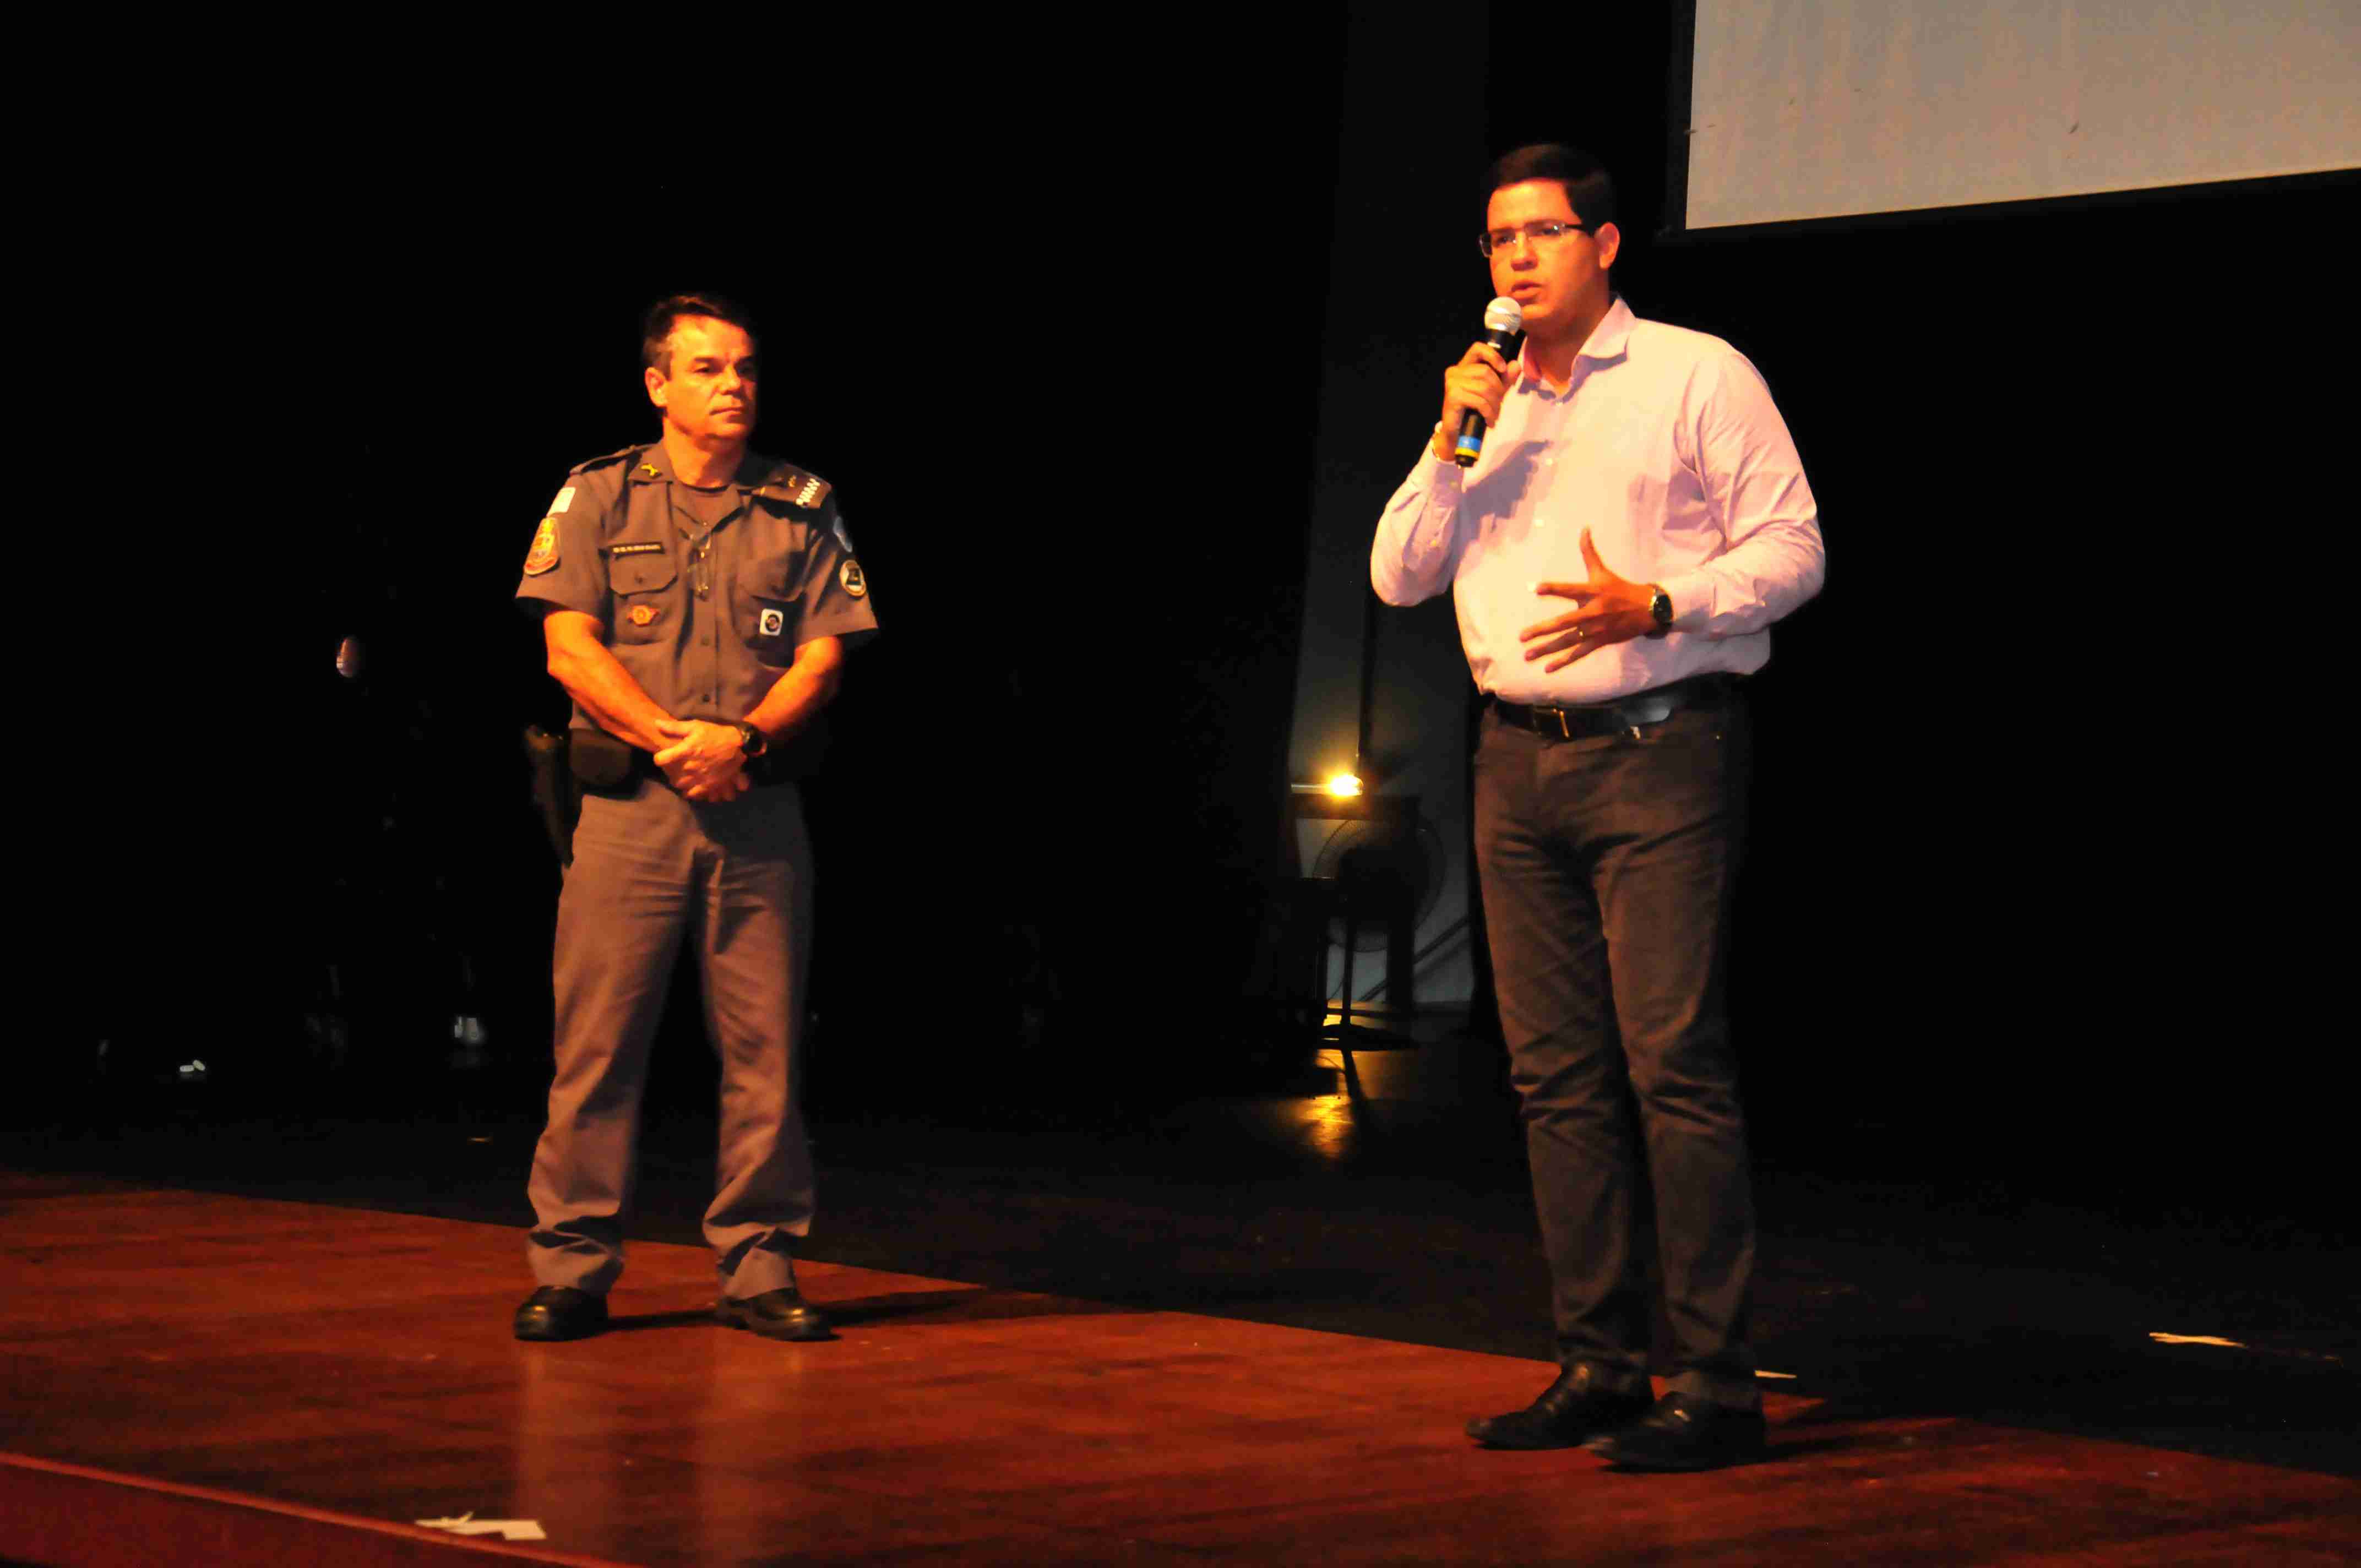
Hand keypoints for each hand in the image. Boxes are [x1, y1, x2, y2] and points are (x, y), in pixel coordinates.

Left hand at [652, 719, 751, 801]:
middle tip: (673, 767)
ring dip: (679, 781)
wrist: (738, 745)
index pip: (660, 759)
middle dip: (669, 771)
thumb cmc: (715, 734)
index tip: (663, 756)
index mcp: (686, 750)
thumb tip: (656, 724)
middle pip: (669, 775)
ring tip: (682, 776)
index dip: (660, 757)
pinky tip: (691, 785)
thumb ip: (674, 727)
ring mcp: (700, 777)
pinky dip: (690, 791)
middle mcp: (690, 766)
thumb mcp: (695, 726)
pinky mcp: (708, 785)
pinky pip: (693, 794)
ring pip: (680, 785)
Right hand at [1436, 341, 1515, 458]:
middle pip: (1486, 372)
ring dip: (1494, 404)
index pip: (1477, 348)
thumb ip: (1505, 379)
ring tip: (1494, 415)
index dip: (1492, 356)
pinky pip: (1479, 401)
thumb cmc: (1473, 410)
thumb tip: (1516, 365)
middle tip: (1499, 404)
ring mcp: (1452, 384)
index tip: (1503, 369)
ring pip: (1484, 387)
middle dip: (1498, 389)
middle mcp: (1454, 372)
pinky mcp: (1453, 397)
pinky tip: (1489, 420)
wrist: (1458, 433)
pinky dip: (1488, 412)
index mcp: (1463, 366)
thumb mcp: (1493, 392)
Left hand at [1519, 530, 1660, 670]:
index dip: (1554, 588)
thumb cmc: (1620, 589)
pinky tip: (1547, 668)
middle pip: (1564, 622)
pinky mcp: (1599, 641)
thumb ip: (1589, 552)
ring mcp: (1595, 629)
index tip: (1536, 588)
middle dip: (1542, 630)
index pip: (1571, 589)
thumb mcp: (1603, 571)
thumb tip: (1583, 528)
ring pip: (1568, 641)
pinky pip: (1579, 653)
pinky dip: (1563, 661)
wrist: (1647, 609)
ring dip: (1547, 649)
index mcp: (1593, 591)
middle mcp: (1593, 611)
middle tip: (1522, 636)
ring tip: (1527, 655)